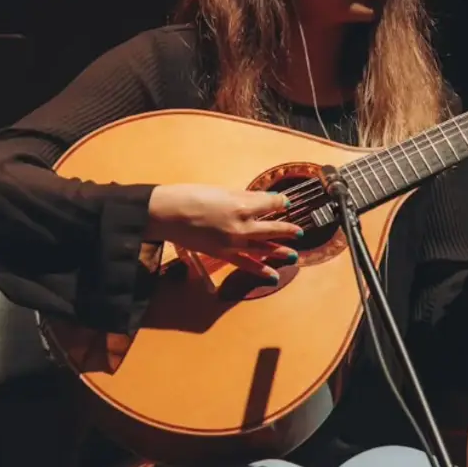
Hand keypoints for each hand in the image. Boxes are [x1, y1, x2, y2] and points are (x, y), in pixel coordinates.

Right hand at [147, 184, 302, 279]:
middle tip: (299, 232)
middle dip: (287, 230)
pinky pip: (246, 263)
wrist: (168, 213)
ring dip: (279, 251)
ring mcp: (233, 243)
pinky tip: (272, 275)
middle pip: (272, 228)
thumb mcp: (222, 191)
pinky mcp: (223, 254)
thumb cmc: (192, 196)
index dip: (280, 203)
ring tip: (293, 255)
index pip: (270, 204)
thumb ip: (245, 197)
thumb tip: (263, 199)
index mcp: (242, 206)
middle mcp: (242, 227)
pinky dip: (260, 270)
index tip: (285, 203)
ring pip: (263, 248)